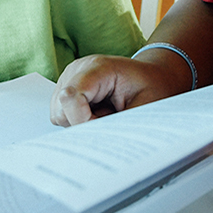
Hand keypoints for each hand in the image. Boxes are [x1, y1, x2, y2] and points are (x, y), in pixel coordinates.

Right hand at [50, 53, 188, 126]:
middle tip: (109, 121)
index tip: (103, 129)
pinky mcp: (67, 89)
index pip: (71, 96)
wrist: (153, 77)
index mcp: (98, 67)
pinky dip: (78, 121)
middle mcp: (78, 69)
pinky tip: (97, 113)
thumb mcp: (145, 106)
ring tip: (106, 114)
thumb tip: (99, 145)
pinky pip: (62, 115)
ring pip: (59, 115)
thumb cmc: (152, 87)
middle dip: (82, 124)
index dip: (82, 120)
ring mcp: (70, 78)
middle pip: (61, 109)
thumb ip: (120, 125)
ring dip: (80, 123)